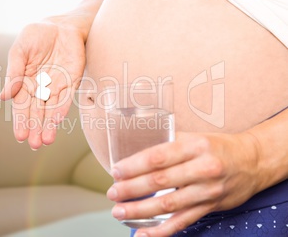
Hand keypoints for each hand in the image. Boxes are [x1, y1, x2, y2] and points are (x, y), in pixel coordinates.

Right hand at [0, 21, 85, 149]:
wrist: (61, 25)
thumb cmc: (37, 36)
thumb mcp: (20, 50)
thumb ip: (14, 72)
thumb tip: (3, 96)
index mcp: (25, 83)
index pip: (22, 106)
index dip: (21, 121)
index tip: (20, 136)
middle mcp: (40, 88)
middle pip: (36, 112)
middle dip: (35, 128)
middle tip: (34, 144)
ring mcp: (56, 86)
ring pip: (51, 110)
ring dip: (48, 125)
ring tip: (46, 140)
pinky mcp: (71, 82)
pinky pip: (66, 97)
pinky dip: (61, 109)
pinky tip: (57, 120)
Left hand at [106, 132, 260, 236]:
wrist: (252, 162)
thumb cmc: (218, 147)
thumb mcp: (195, 137)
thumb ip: (168, 143)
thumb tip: (137, 151)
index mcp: (195, 146)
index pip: (158, 157)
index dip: (134, 166)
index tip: (116, 171)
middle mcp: (202, 169)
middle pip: (160, 181)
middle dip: (131, 189)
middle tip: (112, 193)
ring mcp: (207, 191)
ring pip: (168, 204)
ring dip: (140, 210)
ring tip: (119, 211)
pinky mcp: (210, 208)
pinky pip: (182, 222)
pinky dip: (162, 230)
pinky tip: (143, 233)